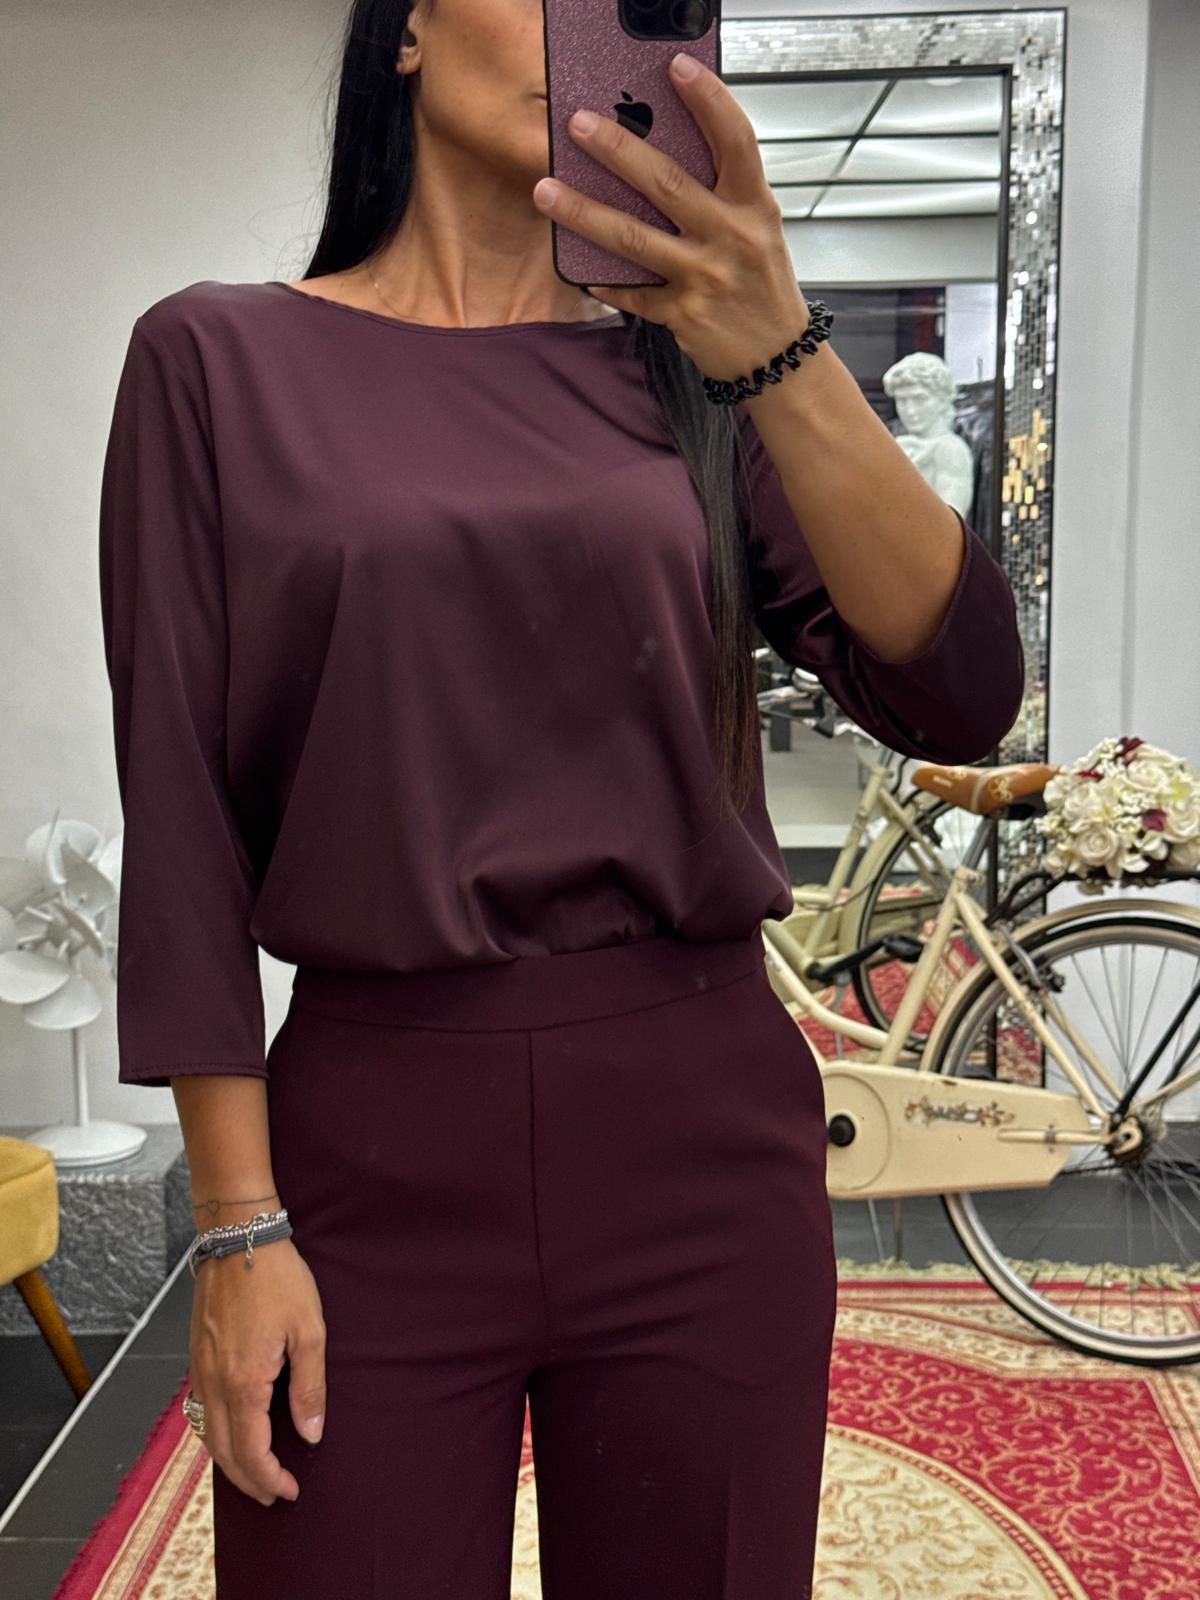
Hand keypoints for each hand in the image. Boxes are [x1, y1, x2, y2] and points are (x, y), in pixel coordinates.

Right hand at [188, 1237, 326, 1505]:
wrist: (238, 1238)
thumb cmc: (278, 1278)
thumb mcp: (309, 1330)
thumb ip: (309, 1387)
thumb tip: (311, 1433)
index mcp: (243, 1381)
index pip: (251, 1451)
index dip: (269, 1478)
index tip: (289, 1491)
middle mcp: (213, 1381)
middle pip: (223, 1452)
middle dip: (248, 1481)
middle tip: (272, 1495)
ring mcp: (199, 1369)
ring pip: (205, 1434)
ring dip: (228, 1461)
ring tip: (254, 1473)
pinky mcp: (195, 1355)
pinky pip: (199, 1410)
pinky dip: (214, 1434)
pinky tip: (232, 1432)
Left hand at [531, 51, 809, 384]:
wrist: (778, 358)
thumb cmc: (762, 284)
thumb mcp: (757, 230)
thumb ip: (720, 195)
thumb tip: (657, 156)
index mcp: (755, 207)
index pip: (736, 140)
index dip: (709, 100)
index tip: (676, 68)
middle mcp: (731, 238)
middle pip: (668, 184)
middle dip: (618, 150)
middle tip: (578, 125)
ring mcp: (705, 278)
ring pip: (633, 237)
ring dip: (583, 212)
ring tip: (546, 191)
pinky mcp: (683, 315)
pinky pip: (632, 293)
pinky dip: (605, 282)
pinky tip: (580, 270)